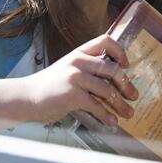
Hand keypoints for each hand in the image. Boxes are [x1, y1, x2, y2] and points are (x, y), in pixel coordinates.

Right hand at [24, 34, 138, 126]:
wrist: (27, 96)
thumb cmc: (50, 86)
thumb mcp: (68, 69)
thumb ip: (87, 69)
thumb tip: (114, 81)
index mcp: (78, 52)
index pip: (105, 41)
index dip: (119, 52)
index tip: (126, 65)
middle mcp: (78, 61)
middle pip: (112, 68)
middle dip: (126, 84)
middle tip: (134, 96)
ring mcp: (75, 77)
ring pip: (107, 90)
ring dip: (120, 104)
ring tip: (128, 114)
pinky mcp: (72, 95)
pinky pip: (96, 105)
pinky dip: (106, 115)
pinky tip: (111, 121)